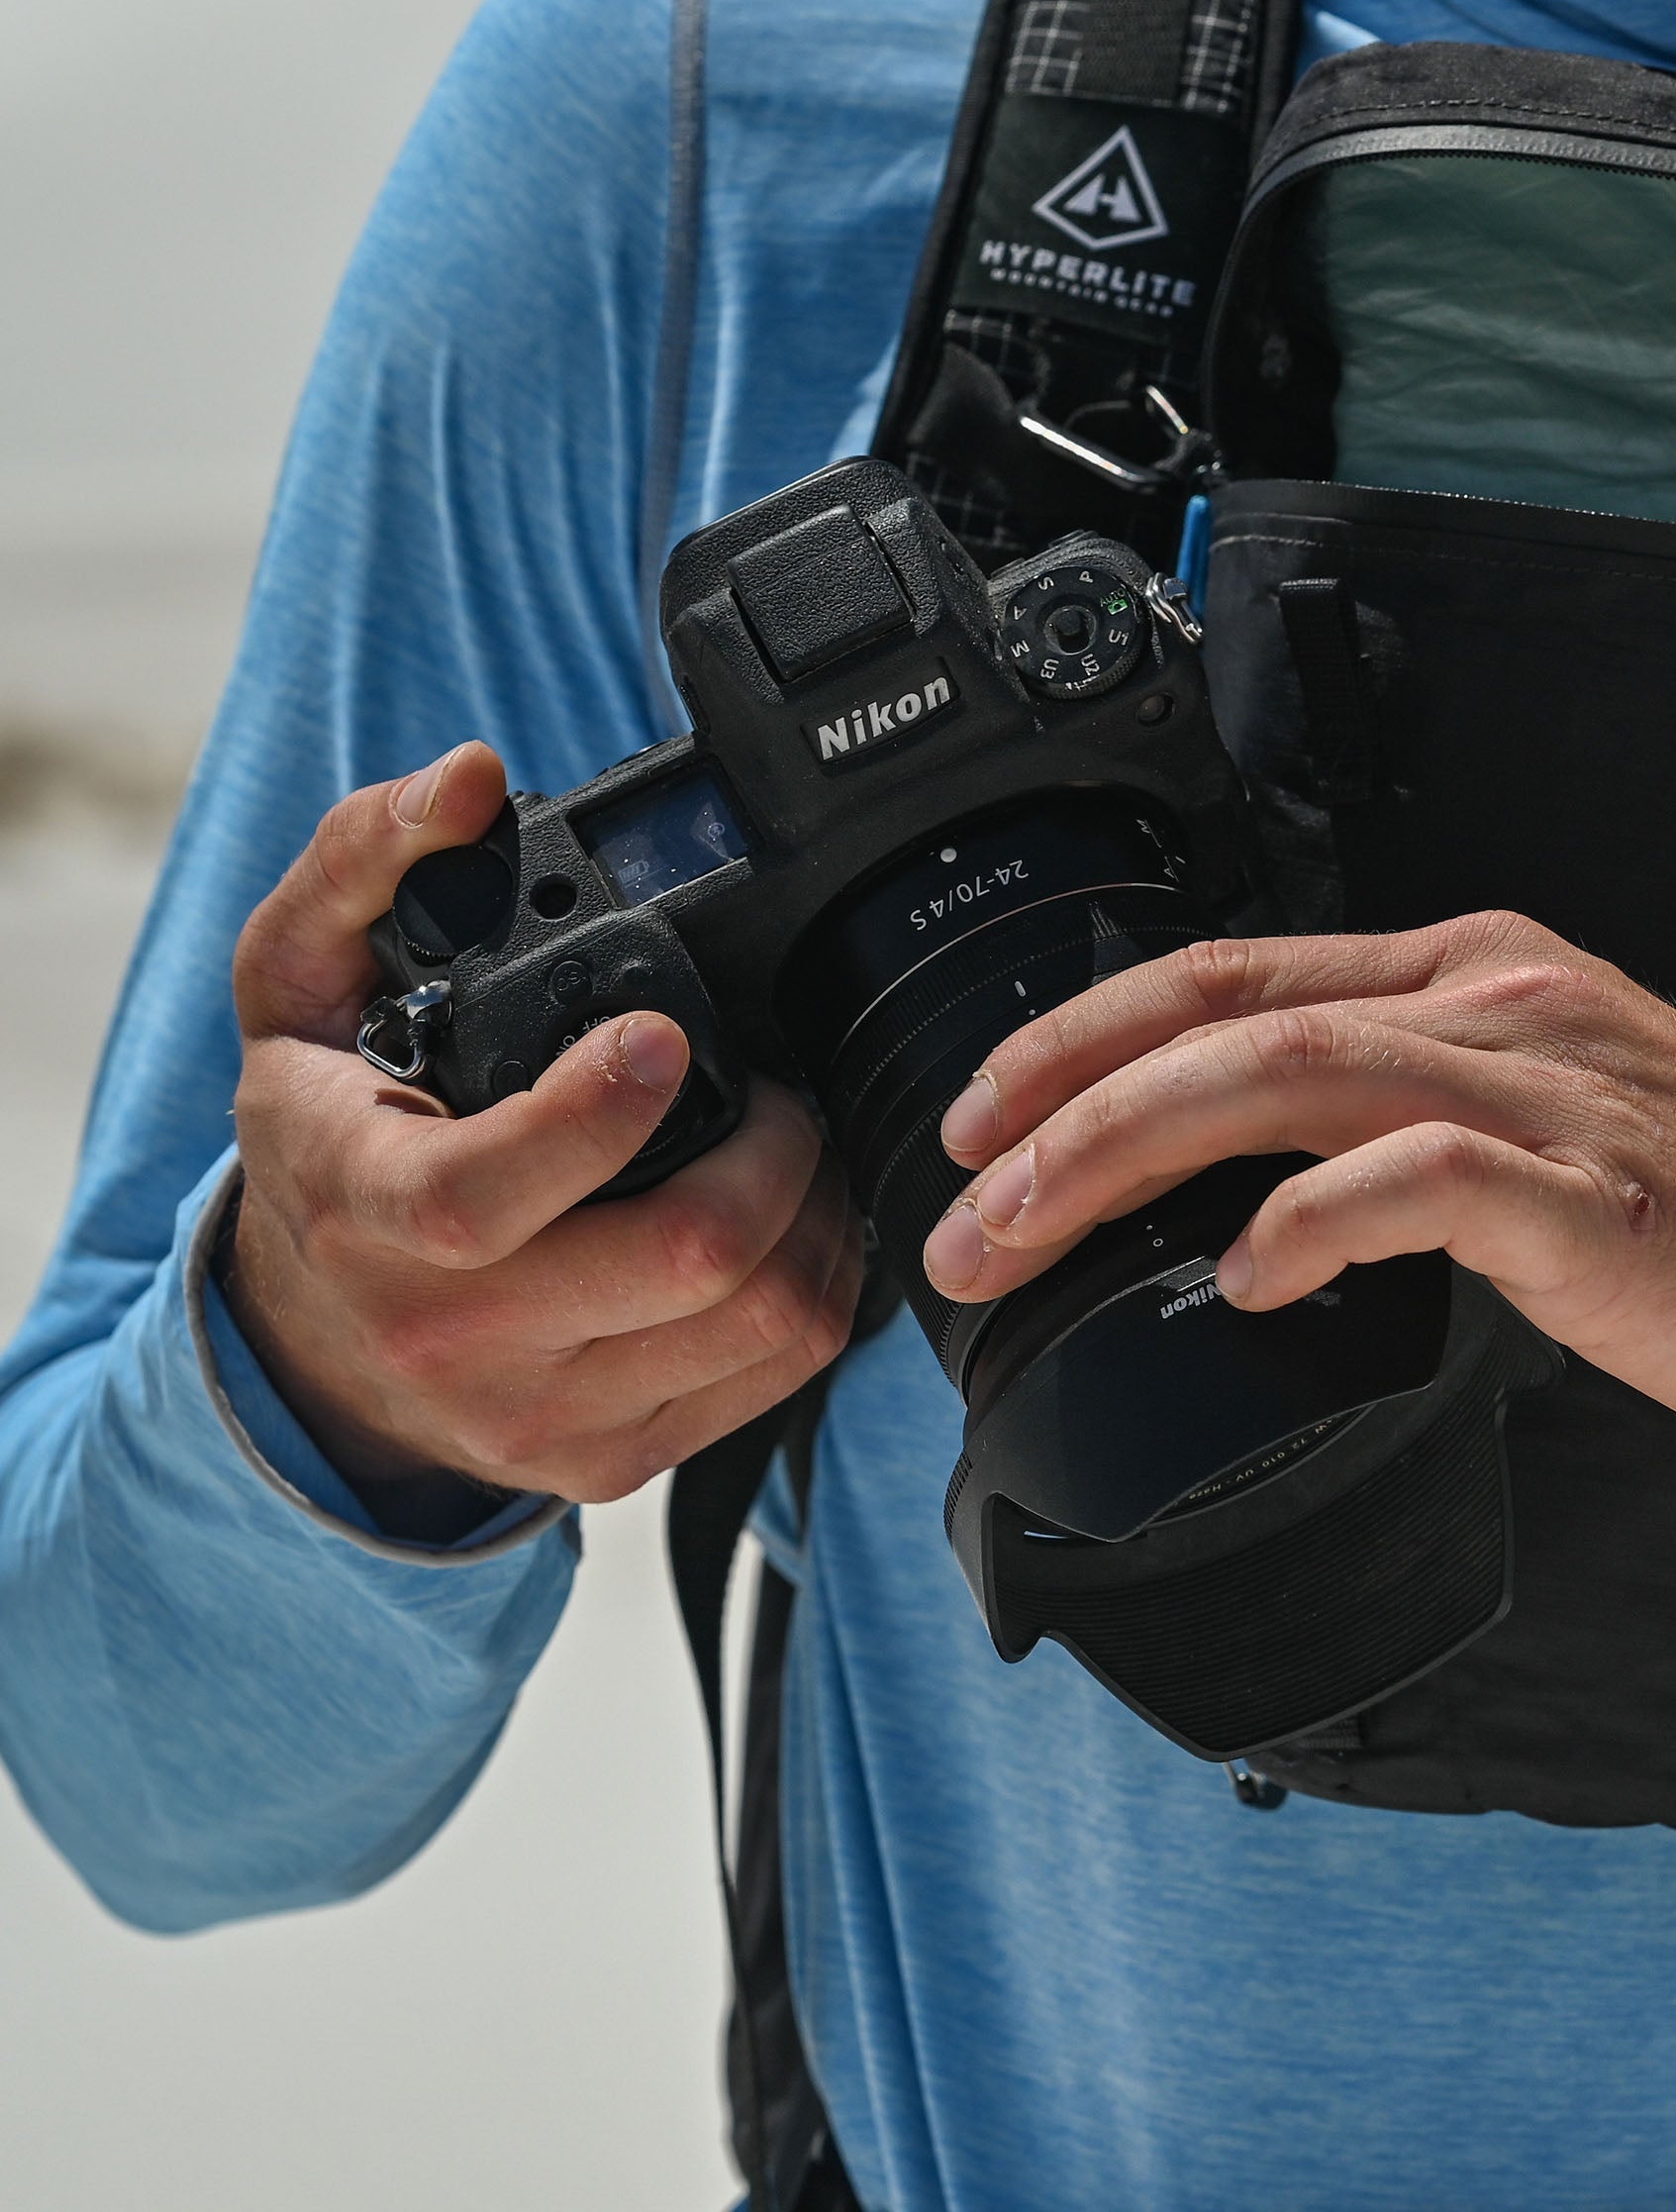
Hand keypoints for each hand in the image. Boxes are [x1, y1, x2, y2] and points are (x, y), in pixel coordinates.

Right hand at [221, 744, 861, 1508]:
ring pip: (759, 1324)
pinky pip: (773, 1381)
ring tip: (791, 1147)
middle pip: (687, 1262)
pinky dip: (816, 1289)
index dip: (605, 1114)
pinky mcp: (606, 1459)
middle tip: (775, 1089)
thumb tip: (466, 782)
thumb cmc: (326, 1131)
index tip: (665, 1036)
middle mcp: (451, 1332)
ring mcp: (537, 1413)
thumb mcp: (294, 981)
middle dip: (776, 1150)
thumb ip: (364, 858)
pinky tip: (787, 1225)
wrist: (307, 1335)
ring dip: (817, 1216)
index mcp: (368, 1208)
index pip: (493, 1198)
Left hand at [920, 912, 1675, 1469]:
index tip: (985, 1113)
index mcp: (1483, 975)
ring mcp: (1551, 1084)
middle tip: (958, 1203)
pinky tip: (1249, 1285)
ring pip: (1283, 1072)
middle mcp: (1502, 999)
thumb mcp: (1557, 1134)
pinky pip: (1416, 1178)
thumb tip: (1256, 1202)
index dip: (1087, 1033)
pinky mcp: (1597, 1187)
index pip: (1237, 970)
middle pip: (1225, 1012)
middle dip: (1058, 1102)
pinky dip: (1311, 1223)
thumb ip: (1416, 1133)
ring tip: (1023, 1237)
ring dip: (1122, 1152)